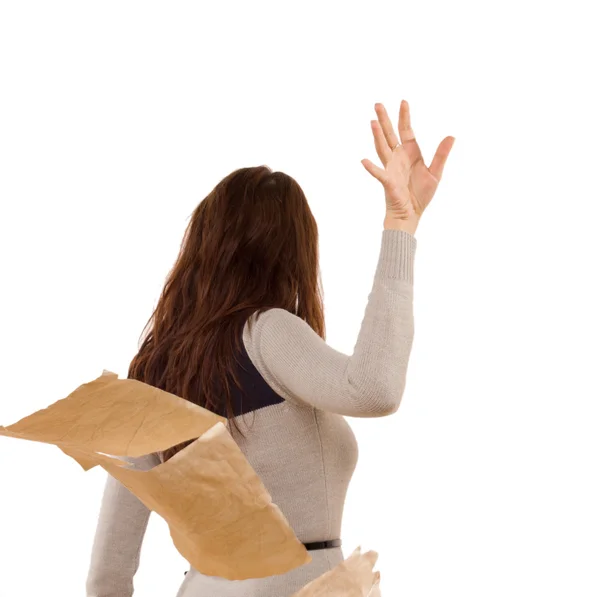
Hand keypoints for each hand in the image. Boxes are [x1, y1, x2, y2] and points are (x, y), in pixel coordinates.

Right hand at [361, 100, 454, 227]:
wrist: (412, 214)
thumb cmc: (421, 195)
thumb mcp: (435, 173)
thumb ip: (441, 154)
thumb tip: (451, 136)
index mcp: (411, 153)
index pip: (406, 130)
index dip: (404, 117)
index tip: (403, 101)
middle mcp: (398, 157)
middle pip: (390, 135)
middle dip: (384, 120)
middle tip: (378, 104)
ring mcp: (391, 168)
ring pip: (382, 148)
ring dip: (377, 136)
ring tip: (372, 122)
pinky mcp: (387, 181)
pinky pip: (378, 173)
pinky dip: (371, 168)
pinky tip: (364, 161)